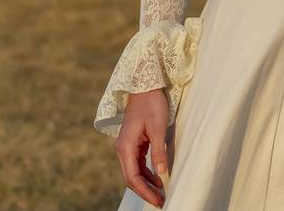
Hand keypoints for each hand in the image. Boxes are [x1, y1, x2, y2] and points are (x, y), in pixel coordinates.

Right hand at [115, 88, 170, 206]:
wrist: (145, 85)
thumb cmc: (152, 104)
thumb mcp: (158, 127)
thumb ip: (158, 151)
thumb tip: (161, 173)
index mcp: (125, 147)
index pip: (133, 177)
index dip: (145, 191)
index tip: (158, 200)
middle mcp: (122, 149)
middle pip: (131, 178)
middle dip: (145, 191)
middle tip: (160, 202)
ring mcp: (127, 146)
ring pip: (134, 172)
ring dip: (146, 183)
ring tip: (160, 193)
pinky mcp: (133, 143)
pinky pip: (137, 163)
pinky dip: (146, 173)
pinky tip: (157, 178)